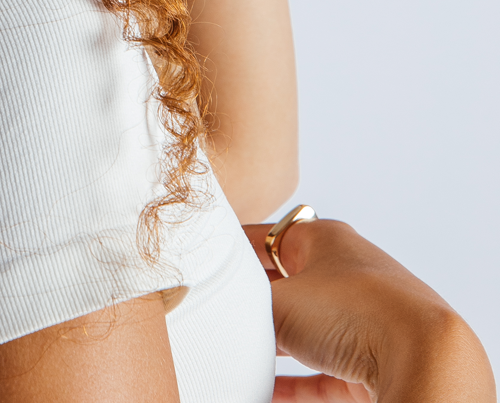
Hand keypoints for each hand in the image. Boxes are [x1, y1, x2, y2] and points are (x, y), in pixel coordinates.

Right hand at [240, 217, 494, 402]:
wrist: (421, 355)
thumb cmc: (351, 310)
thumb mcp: (277, 302)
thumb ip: (244, 308)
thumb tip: (222, 316)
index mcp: (323, 238)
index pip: (263, 237)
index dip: (230, 250)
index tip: (202, 265)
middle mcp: (347, 271)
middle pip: (286, 286)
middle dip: (254, 304)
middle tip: (220, 316)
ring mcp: (364, 317)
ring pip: (307, 330)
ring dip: (275, 347)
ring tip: (241, 357)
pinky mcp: (374, 360)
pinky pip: (323, 372)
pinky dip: (295, 384)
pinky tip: (268, 393)